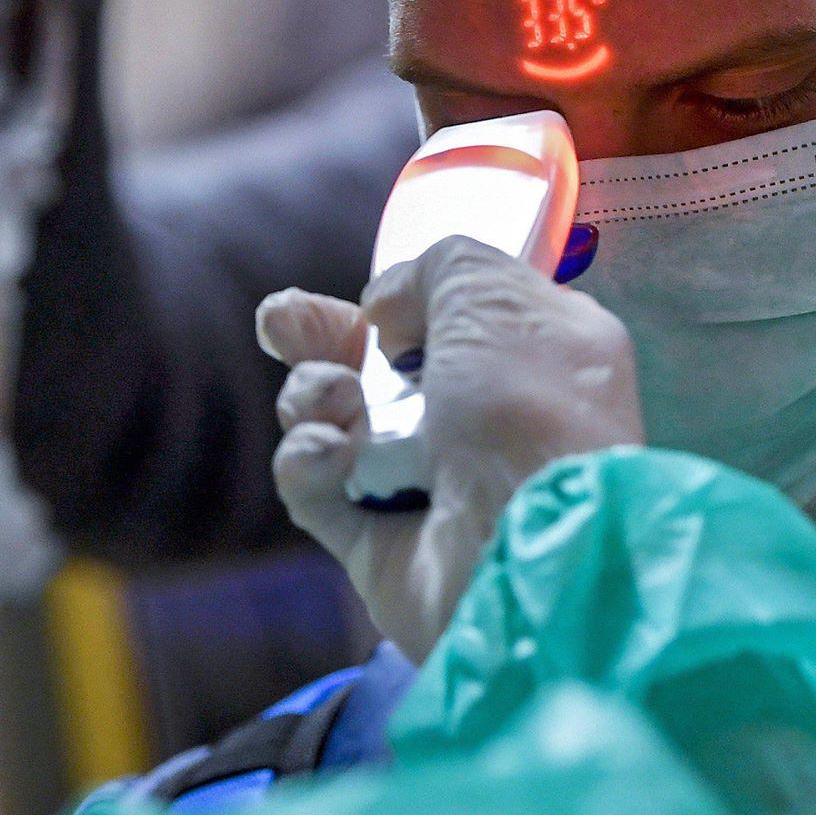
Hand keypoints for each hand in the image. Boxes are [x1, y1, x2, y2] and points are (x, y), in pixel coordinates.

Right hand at [259, 236, 642, 661]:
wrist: (523, 547)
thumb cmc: (523, 408)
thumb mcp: (491, 292)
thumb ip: (436, 267)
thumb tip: (388, 306)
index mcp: (533, 358)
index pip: (455, 319)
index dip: (405, 299)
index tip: (377, 298)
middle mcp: (481, 420)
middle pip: (374, 364)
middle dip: (318, 336)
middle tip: (281, 321)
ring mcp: (426, 485)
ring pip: (333, 419)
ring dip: (315, 392)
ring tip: (338, 398)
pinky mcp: (377, 542)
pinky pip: (316, 485)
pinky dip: (312, 460)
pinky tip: (333, 455)